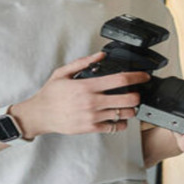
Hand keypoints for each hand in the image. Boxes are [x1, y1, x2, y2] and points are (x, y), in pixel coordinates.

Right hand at [9, 52, 149, 137]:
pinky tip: (119, 118)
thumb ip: (83, 63)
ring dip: (130, 109)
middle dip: (137, 96)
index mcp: (87, 86)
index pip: (119, 80)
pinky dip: (120, 123)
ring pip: (123, 114)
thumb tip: (100, 56)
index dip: (137, 77)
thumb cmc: (50, 94)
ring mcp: (92, 116)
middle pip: (127, 99)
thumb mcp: (63, 73)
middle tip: (137, 93)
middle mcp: (92, 102)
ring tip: (128, 106)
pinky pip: (113, 127)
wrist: (39, 115)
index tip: (144, 76)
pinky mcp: (90, 128)